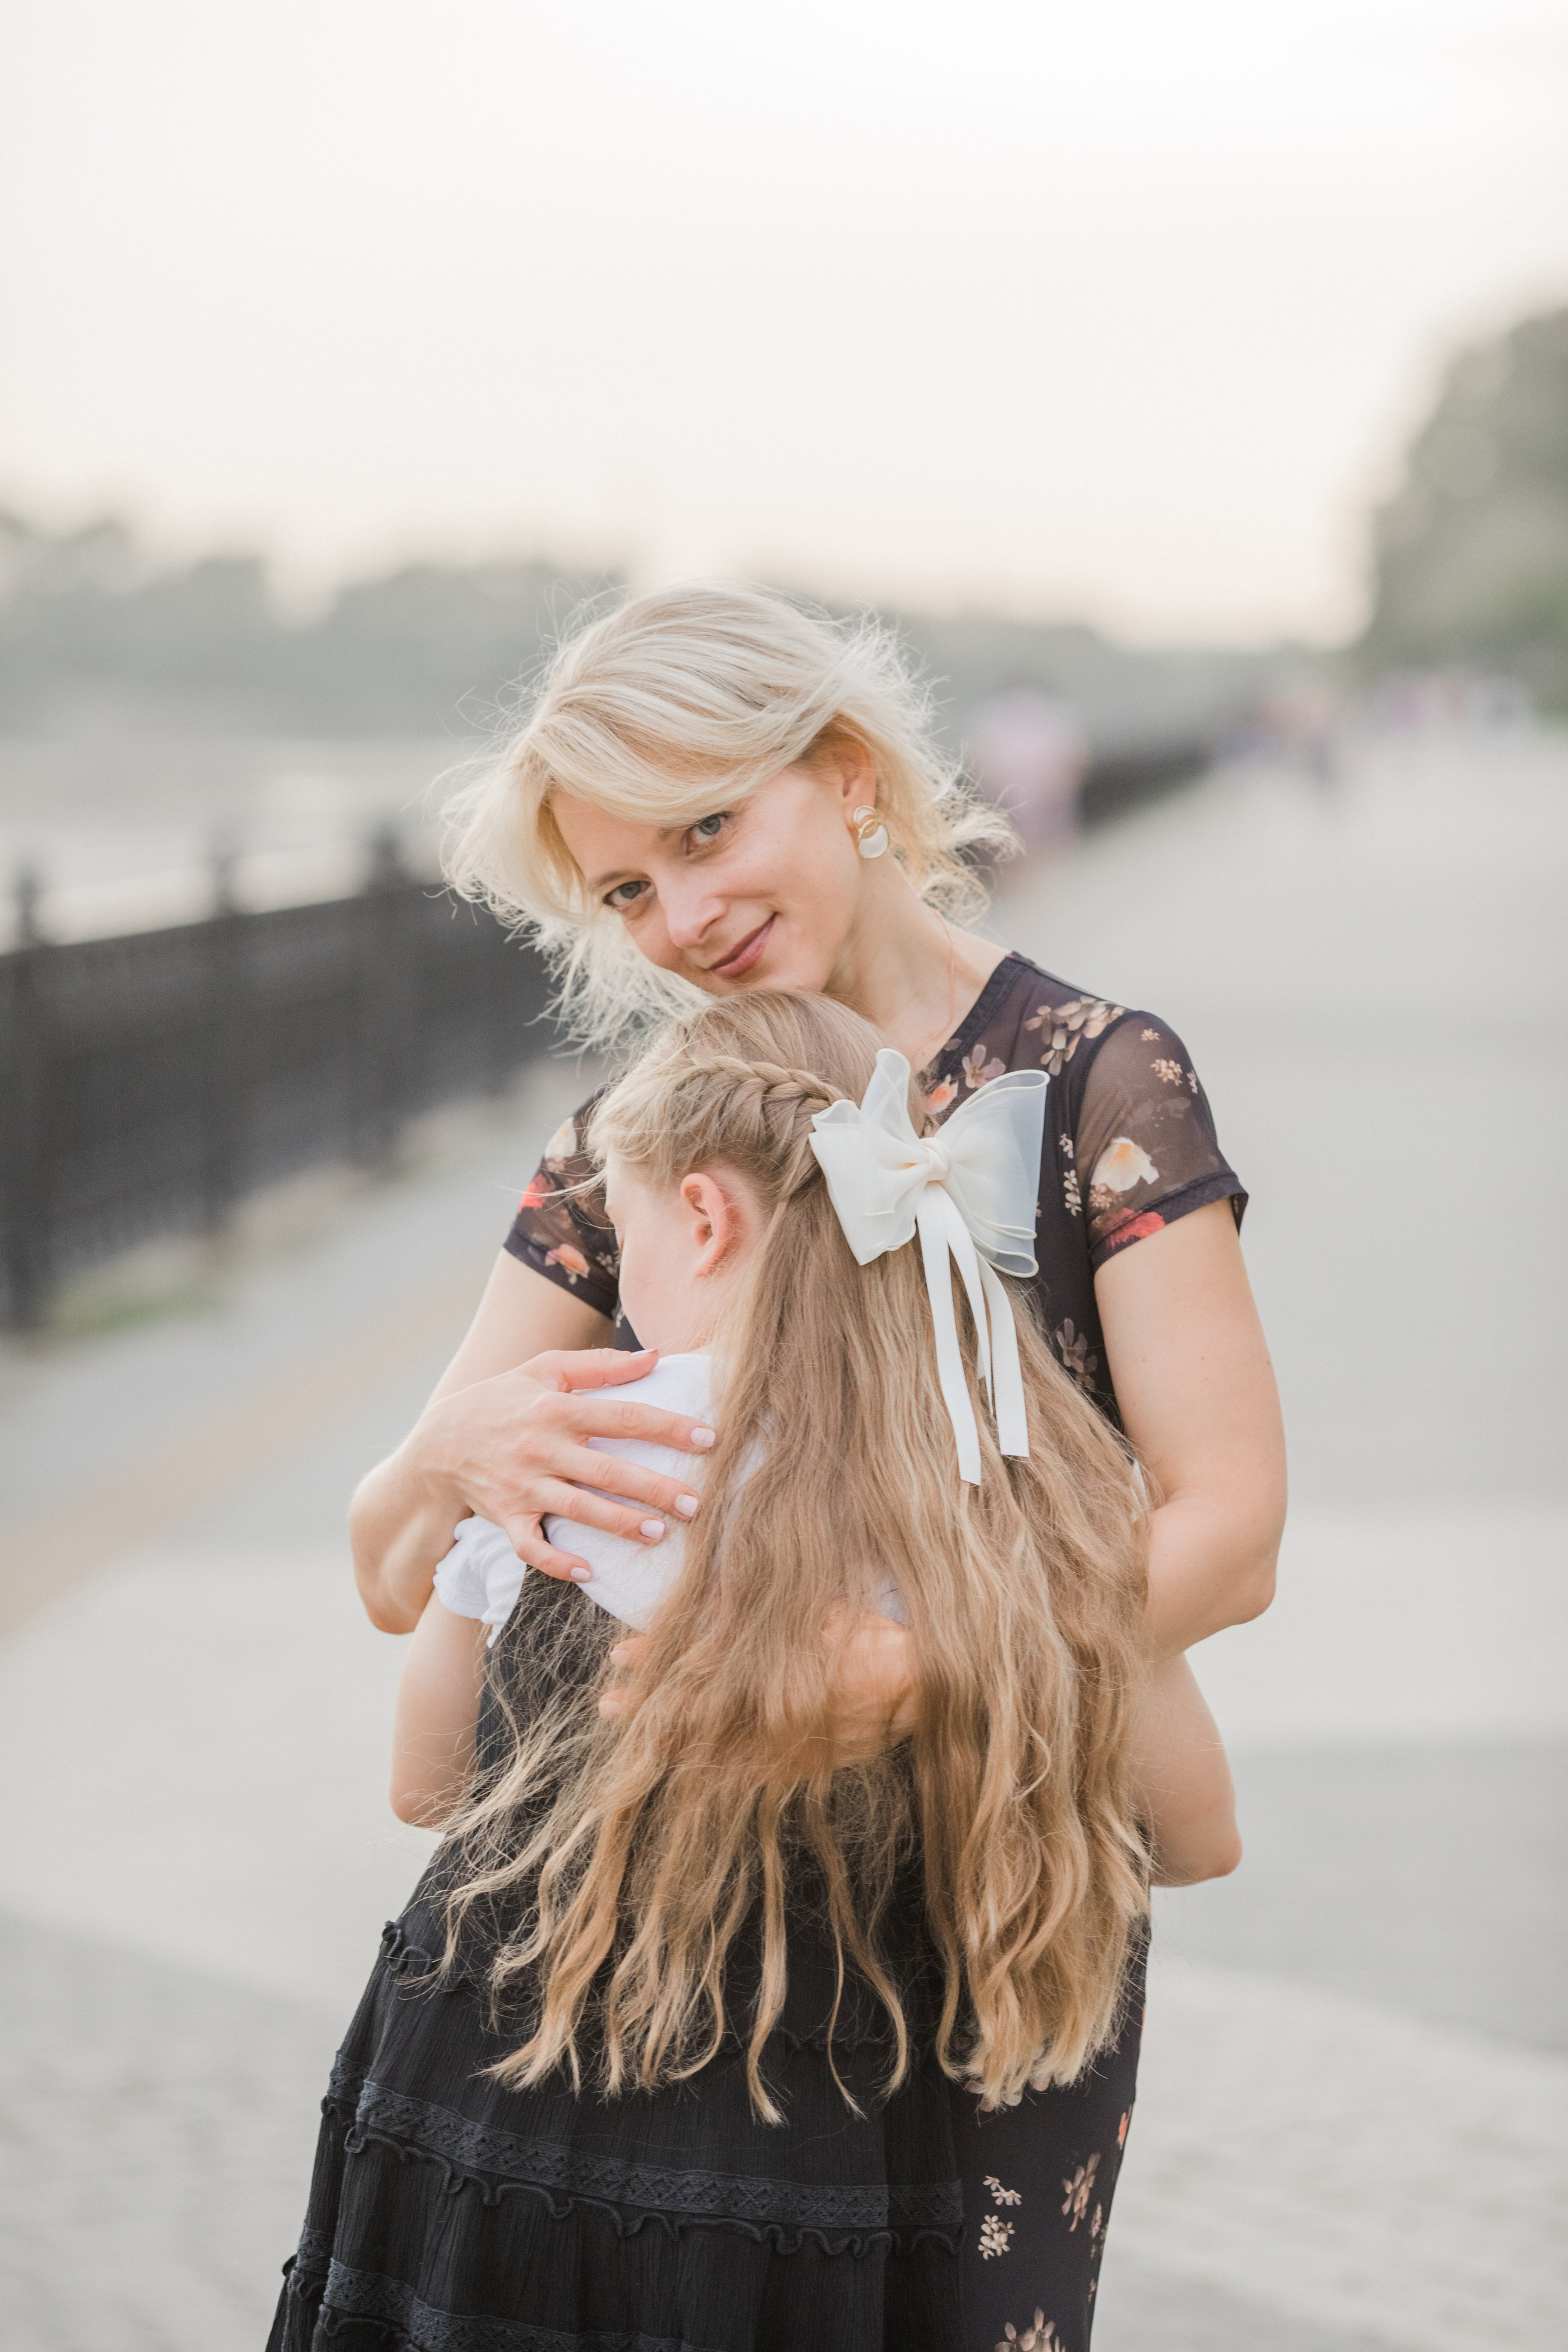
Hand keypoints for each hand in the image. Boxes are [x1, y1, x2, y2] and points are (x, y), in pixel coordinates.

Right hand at [411, 1348, 716, 1582]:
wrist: (440, 1441)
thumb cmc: (503, 1399)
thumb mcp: (544, 1368)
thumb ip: (600, 1364)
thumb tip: (656, 1356)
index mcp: (558, 1408)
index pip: (623, 1417)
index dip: (668, 1428)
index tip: (709, 1439)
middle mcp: (543, 1447)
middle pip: (608, 1470)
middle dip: (654, 1488)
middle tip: (696, 1503)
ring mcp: (523, 1485)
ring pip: (578, 1509)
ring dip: (619, 1524)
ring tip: (658, 1533)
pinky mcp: (506, 1517)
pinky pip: (532, 1546)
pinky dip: (558, 1562)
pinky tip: (590, 1572)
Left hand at [597, 1606, 920, 1764]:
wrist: (915, 1684)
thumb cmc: (862, 1637)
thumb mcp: (804, 1612)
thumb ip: (750, 1612)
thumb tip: (703, 1603)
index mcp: (758, 1669)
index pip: (689, 1666)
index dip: (653, 1660)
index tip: (620, 1654)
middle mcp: (759, 1712)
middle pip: (688, 1711)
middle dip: (647, 1706)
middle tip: (608, 1704)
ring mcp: (775, 1747)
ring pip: (707, 1747)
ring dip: (669, 1743)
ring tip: (634, 1743)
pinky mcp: (795, 1768)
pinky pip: (743, 1778)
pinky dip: (712, 1776)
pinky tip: (687, 1780)